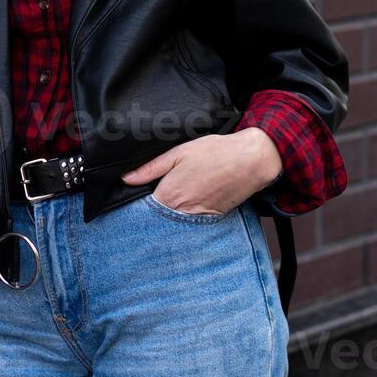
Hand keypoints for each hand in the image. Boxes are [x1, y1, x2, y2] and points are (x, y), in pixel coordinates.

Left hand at [121, 129, 281, 215]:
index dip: (135, 203)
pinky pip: (190, 224)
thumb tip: (126, 178)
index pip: (141, 210)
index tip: (129, 199)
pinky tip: (187, 204)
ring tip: (173, 199)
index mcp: (169, 196)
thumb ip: (150, 167)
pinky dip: (185, 218)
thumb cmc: (214, 153)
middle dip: (151, 213)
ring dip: (168, 218)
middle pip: (157, 220)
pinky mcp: (210, 220)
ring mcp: (197, 220)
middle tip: (149, 199)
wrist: (251, 161)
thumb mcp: (178, 152)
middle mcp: (181, 213)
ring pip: (173, 224)